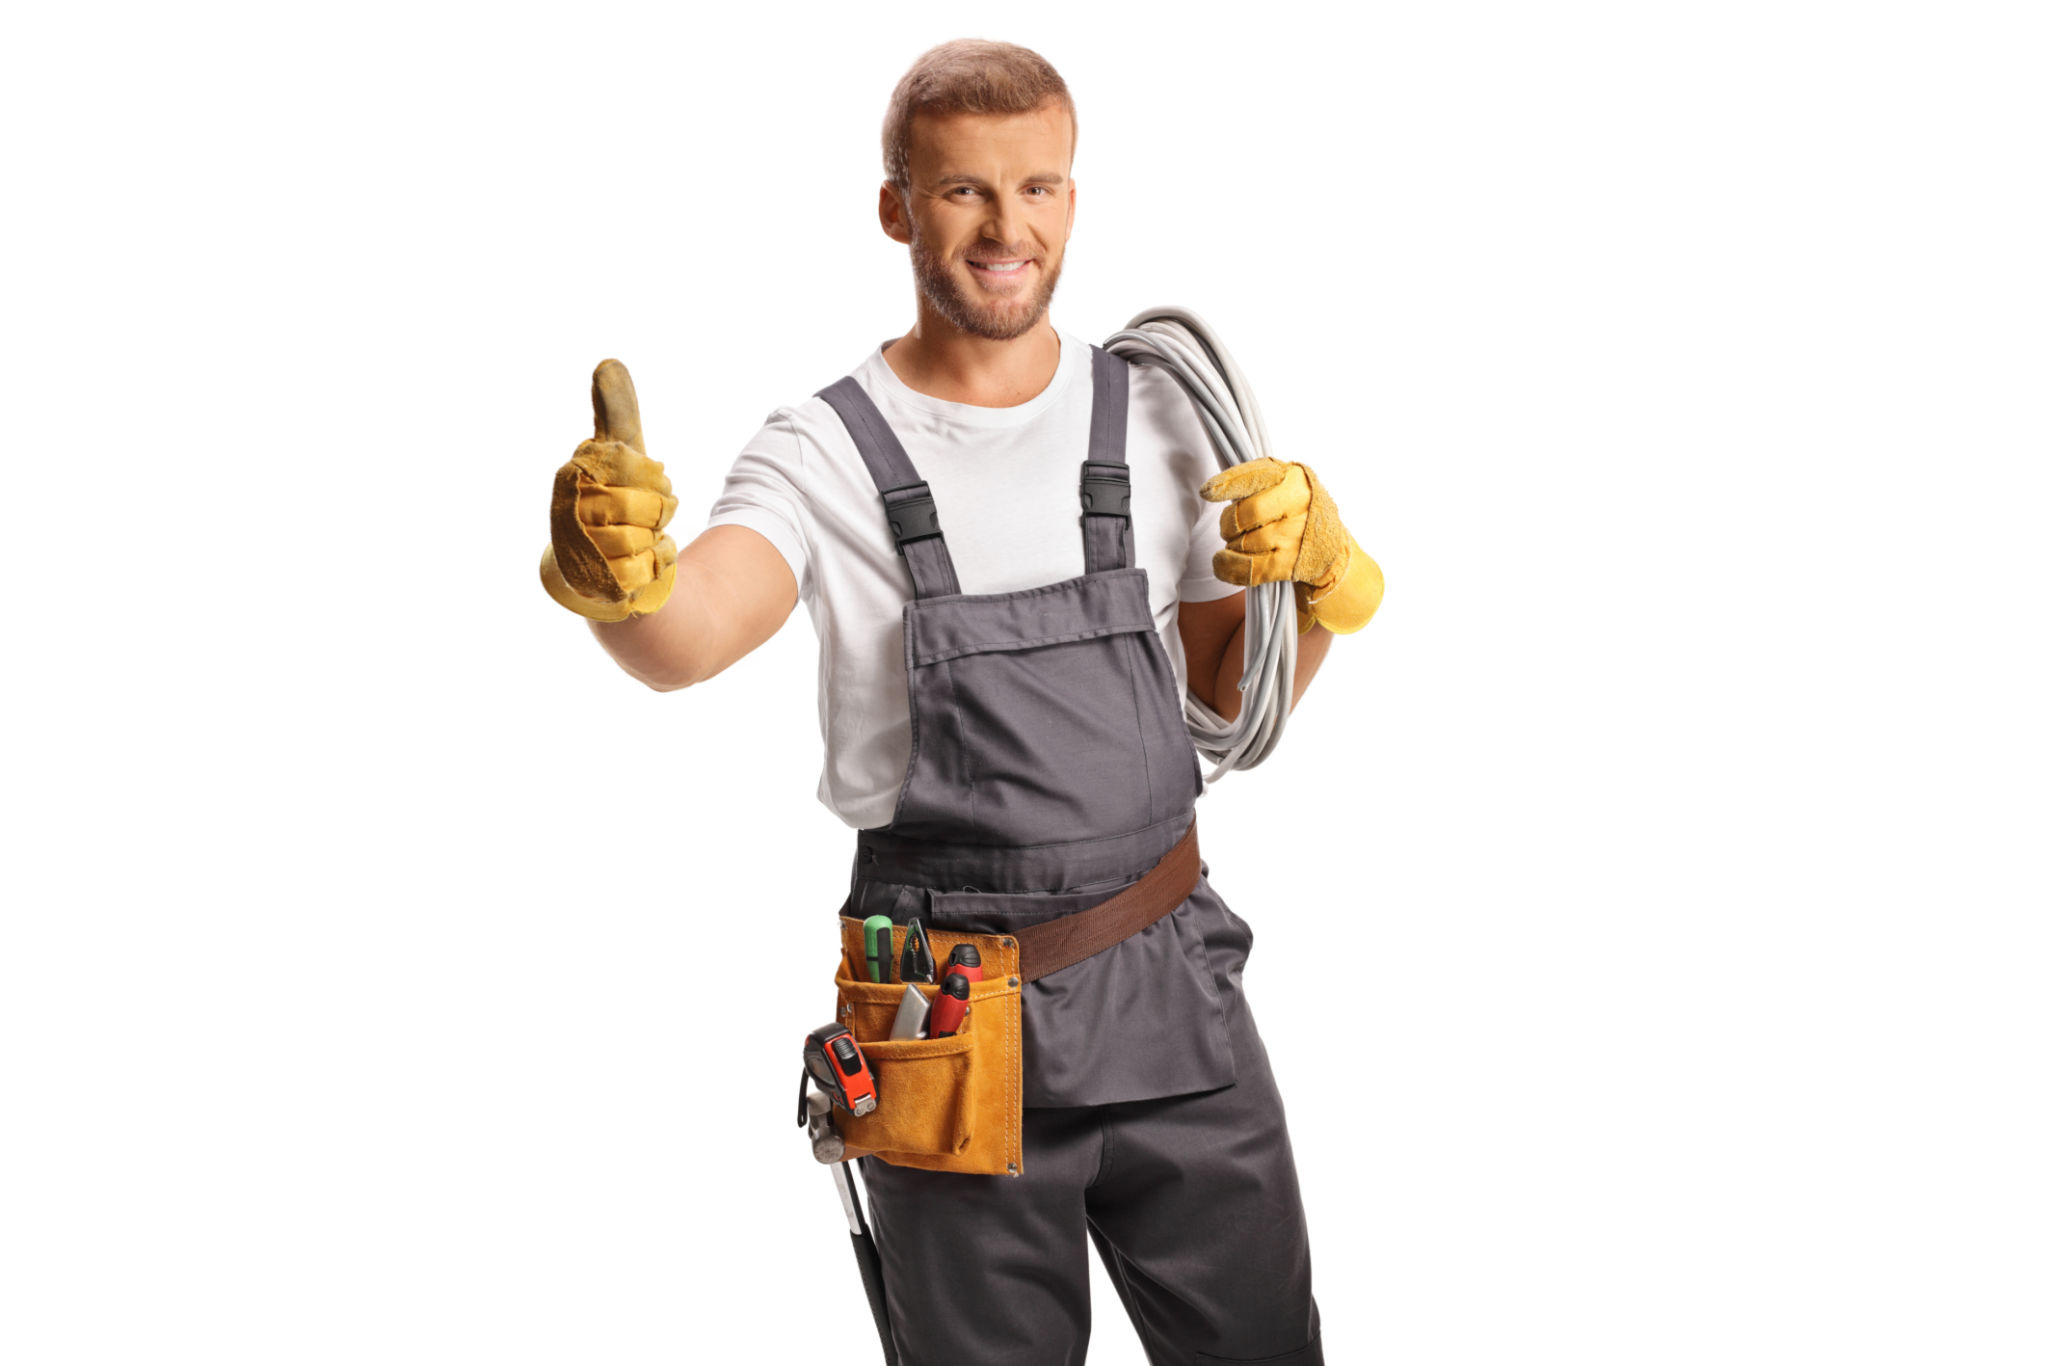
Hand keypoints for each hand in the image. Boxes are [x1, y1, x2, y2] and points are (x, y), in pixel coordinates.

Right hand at [539, 359, 679, 621]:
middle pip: (643, 502)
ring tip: (641, 541)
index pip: (627, 465)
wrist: (614, 580)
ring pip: (644, 537)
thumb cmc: (614, 511)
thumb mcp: (622, 458)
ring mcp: (580, 556)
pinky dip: (656, 566)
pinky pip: (646, 570)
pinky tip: (643, 565)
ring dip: (656, 538)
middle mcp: (566, 519)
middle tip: (645, 517)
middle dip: (658, 508)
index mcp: (570, 481)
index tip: (640, 482)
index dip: (647, 475)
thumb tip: (608, 362)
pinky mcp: (597, 591)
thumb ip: (618, 415)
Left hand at [1198, 458, 1383, 633]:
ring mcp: (1295, 537)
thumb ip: (1256, 479)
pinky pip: (1248, 569)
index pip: (1257, 476)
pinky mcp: (1289, 565)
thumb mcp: (1285, 483)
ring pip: (1245, 542)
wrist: (1330, 547)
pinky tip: (1222, 562)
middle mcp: (1299, 505)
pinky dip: (1228, 567)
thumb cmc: (1296, 509)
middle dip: (1228, 522)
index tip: (1207, 492)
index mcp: (1294, 478)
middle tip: (1230, 527)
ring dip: (1231, 545)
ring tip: (1237, 542)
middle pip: (1247, 513)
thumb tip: (1212, 489)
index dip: (1229, 484)